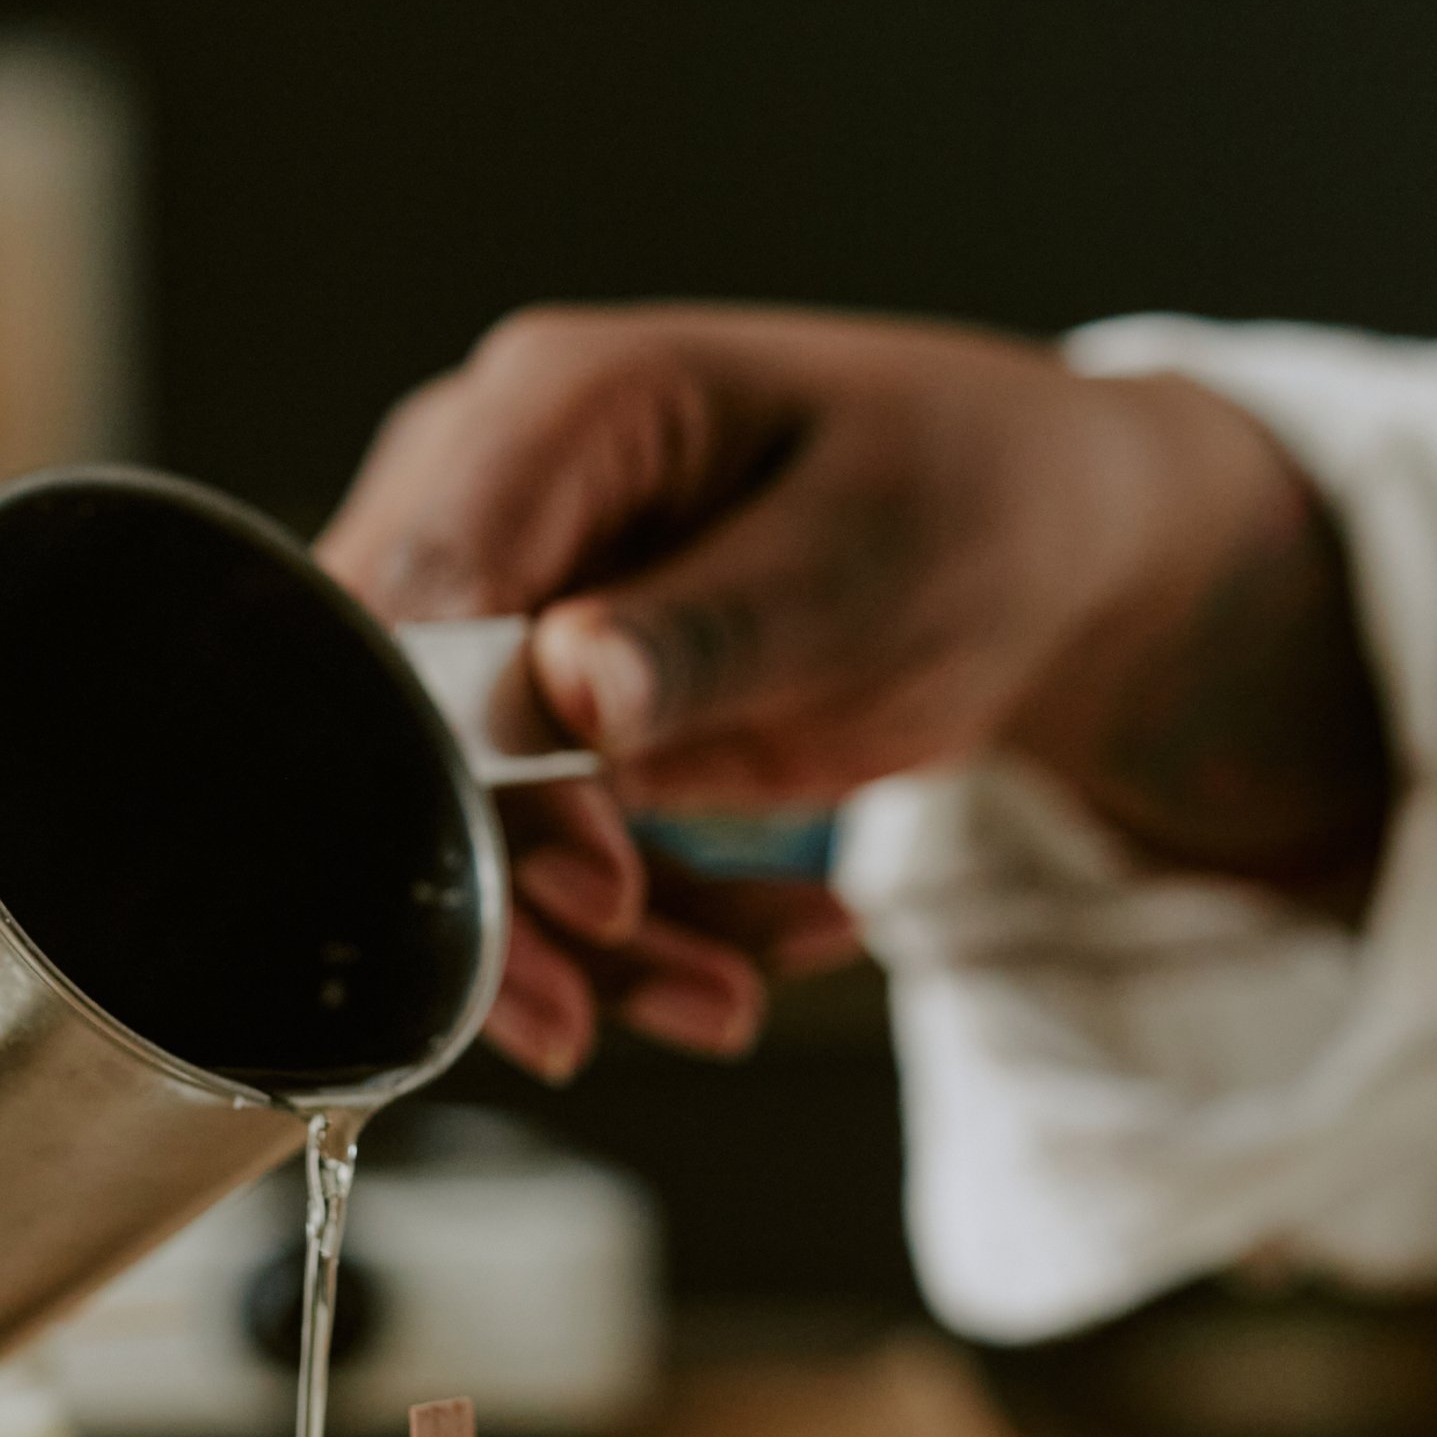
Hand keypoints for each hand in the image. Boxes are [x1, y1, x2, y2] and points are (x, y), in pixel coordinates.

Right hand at [320, 305, 1379, 1078]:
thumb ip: (711, 627)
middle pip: (405, 735)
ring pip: (466, 825)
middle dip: (509, 901)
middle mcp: (486, 510)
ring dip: (590, 949)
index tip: (589, 890)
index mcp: (550, 412)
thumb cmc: (966, 499)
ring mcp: (506, 622)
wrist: (1031, 547)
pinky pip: (546, 857)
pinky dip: (646, 933)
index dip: (461, 767)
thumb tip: (572, 688)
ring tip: (728, 1000)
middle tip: (601, 1023)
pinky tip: (782, 940)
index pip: (422, 601)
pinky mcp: (546, 724)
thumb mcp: (865, 560)